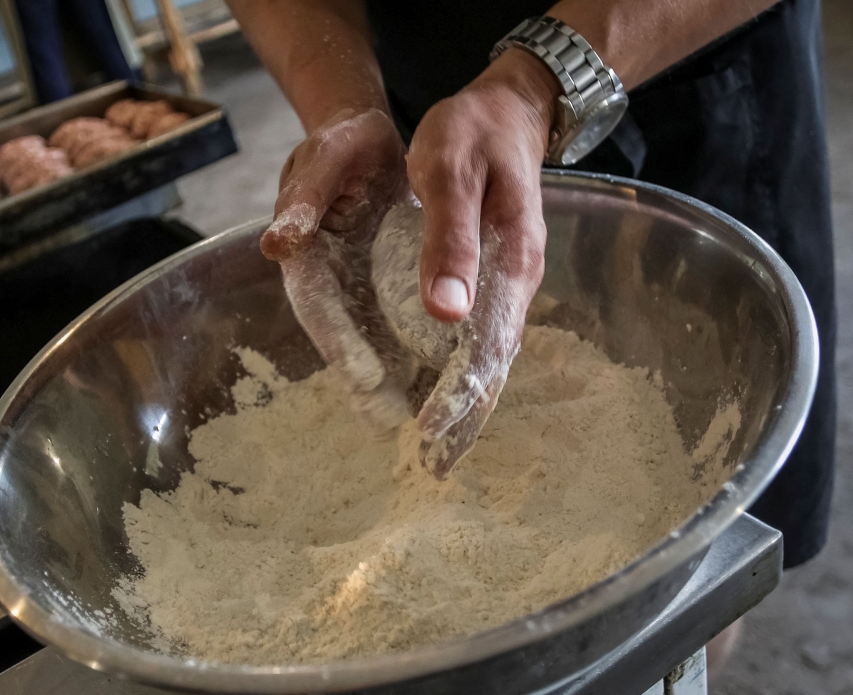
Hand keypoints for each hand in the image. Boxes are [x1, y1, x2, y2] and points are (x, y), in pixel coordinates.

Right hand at [261, 108, 415, 431]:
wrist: (363, 140)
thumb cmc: (341, 144)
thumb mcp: (326, 157)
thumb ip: (305, 200)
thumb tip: (279, 245)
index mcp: (304, 252)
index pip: (319, 308)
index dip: (341, 345)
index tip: (368, 382)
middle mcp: (325, 277)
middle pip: (342, 334)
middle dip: (364, 377)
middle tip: (392, 419)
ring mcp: (351, 284)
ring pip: (365, 334)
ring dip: (385, 371)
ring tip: (414, 412)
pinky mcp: (376, 283)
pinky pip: (389, 319)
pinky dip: (404, 345)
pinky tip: (431, 370)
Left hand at [405, 49, 558, 477]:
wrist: (508, 106)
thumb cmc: (473, 133)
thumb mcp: (451, 175)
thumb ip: (448, 241)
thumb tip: (445, 315)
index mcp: (509, 263)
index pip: (488, 349)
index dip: (462, 397)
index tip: (434, 439)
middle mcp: (515, 281)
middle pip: (494, 363)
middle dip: (466, 415)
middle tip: (435, 466)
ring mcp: (507, 279)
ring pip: (489, 353)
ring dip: (466, 399)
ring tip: (438, 444)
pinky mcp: (494, 274)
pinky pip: (482, 333)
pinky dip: (463, 367)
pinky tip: (444, 388)